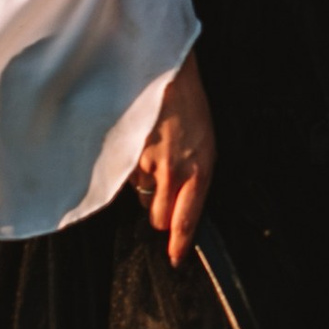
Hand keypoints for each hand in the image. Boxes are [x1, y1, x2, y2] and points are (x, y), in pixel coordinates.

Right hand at [136, 56, 215, 264]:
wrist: (163, 69)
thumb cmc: (188, 104)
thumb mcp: (205, 142)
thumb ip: (194, 176)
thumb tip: (178, 203)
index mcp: (200, 169)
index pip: (186, 219)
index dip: (179, 243)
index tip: (174, 258)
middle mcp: (173, 171)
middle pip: (157, 215)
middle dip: (157, 208)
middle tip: (160, 185)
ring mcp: (145, 163)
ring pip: (138, 192)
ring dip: (142, 181)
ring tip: (150, 151)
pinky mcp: (123, 154)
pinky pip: (123, 173)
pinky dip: (127, 164)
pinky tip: (137, 142)